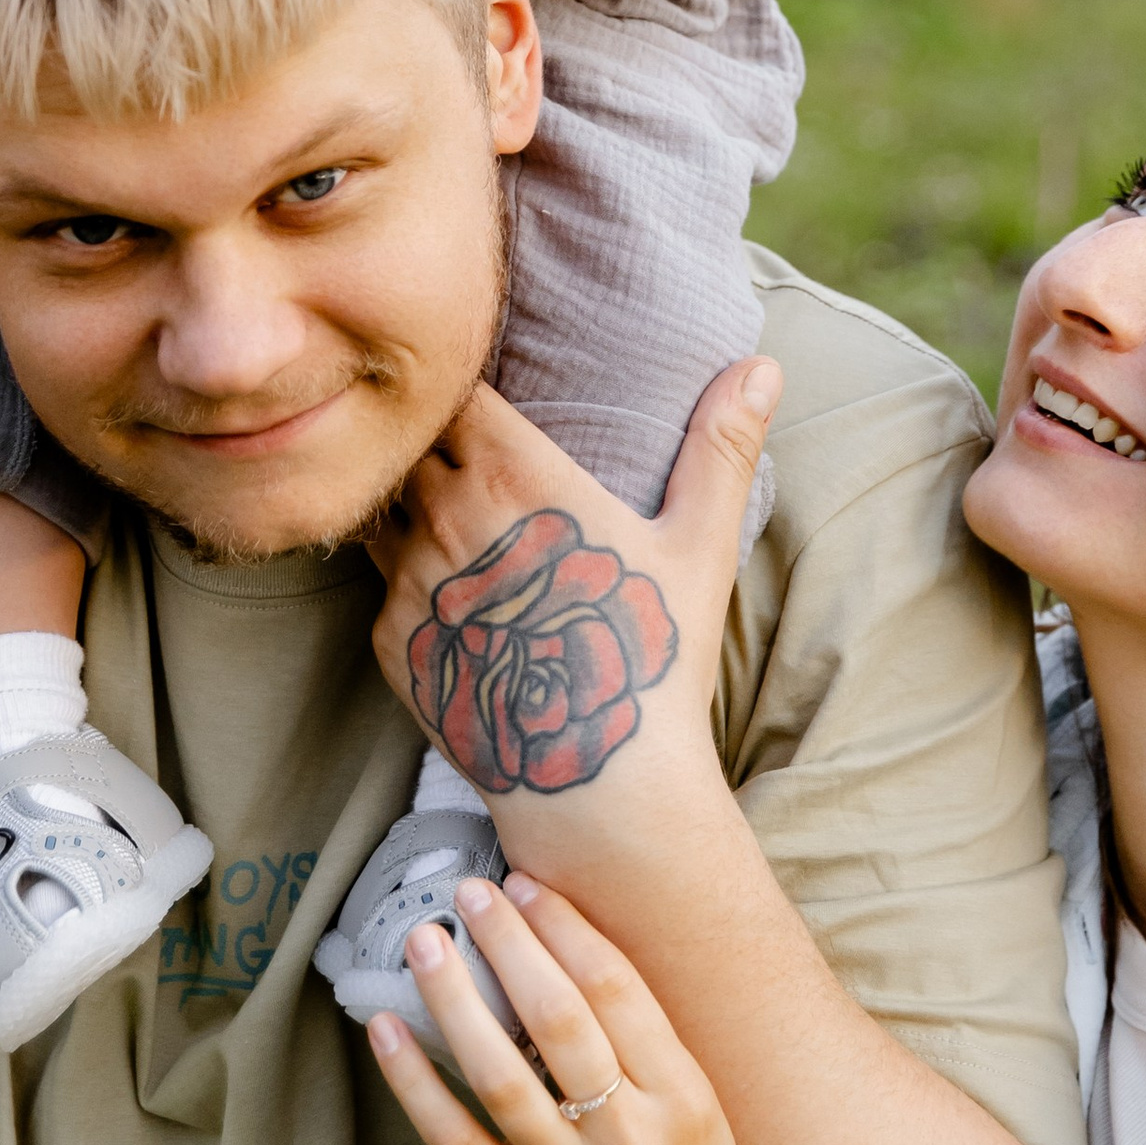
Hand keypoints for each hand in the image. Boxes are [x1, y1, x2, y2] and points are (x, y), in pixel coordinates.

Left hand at [369, 872, 776, 1144]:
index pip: (616, 990)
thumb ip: (649, 1046)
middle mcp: (626, 1136)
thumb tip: (571, 952)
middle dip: (510, 942)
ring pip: (498, 1072)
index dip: (564, 928)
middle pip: (558, 1018)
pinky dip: (414, 1082)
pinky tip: (385, 1030)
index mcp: (681, 1099)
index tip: (526, 884)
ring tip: (424, 942)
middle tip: (469, 891)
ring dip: (453, 998)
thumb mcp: (700, 1118)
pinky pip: (455, 1139)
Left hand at [370, 362, 780, 837]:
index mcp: (515, 473)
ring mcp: (409, 579)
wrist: (601, 780)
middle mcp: (446, 517)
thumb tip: (765, 365)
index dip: (460, 386)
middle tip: (469, 461)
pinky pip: (380, 584)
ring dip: (407, 508)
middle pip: (407, 445)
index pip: (453, 390)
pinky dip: (407, 580)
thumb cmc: (656, 653)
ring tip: (454, 525)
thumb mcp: (698, 542)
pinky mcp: (388, 638)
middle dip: (430, 445)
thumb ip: (719, 445)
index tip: (485, 397)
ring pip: (380, 510)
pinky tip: (456, 598)